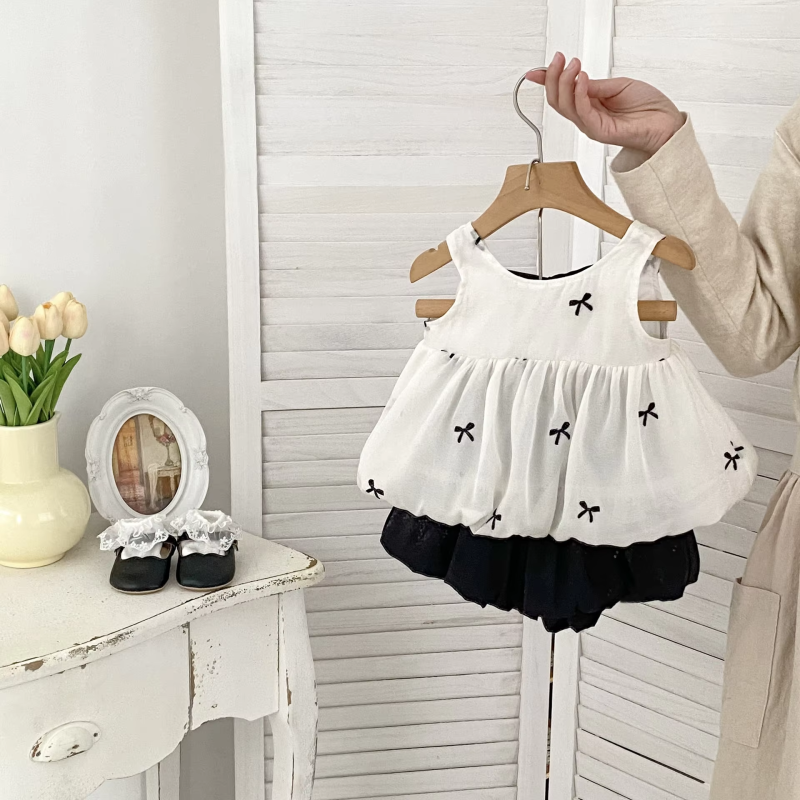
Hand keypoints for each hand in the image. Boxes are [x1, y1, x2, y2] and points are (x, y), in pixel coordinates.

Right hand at [527, 53, 684, 155]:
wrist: (665, 123)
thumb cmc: (648, 107)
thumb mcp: (618, 86)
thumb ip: (595, 85)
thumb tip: (576, 76)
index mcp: (590, 105)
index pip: (561, 95)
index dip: (546, 82)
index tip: (534, 72)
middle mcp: (587, 117)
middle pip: (557, 101)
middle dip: (553, 77)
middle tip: (559, 59)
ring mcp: (591, 125)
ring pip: (564, 106)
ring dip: (565, 82)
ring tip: (574, 64)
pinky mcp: (599, 131)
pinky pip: (582, 112)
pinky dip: (579, 93)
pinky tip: (583, 78)